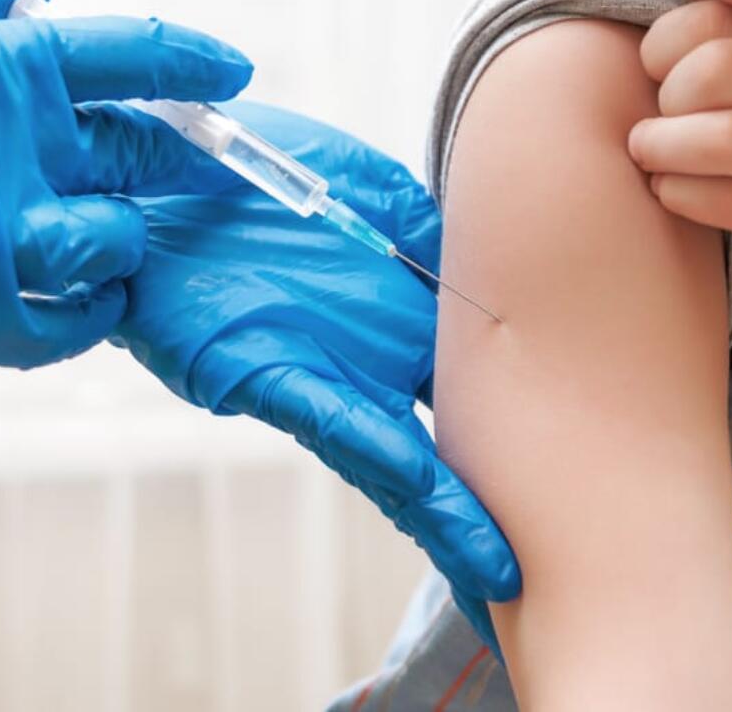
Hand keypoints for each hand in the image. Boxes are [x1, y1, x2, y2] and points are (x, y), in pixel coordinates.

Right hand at [0, 0, 251, 371]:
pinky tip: (93, 301)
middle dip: (182, 163)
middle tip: (206, 168)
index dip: (189, 58)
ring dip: (120, 240)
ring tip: (110, 237)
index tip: (236, 70)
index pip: (126, 51)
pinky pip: (70, 329)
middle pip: (140, 157)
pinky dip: (90, 317)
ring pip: (112, 245)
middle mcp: (7, 157)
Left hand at [113, 102, 520, 653]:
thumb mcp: (357, 182)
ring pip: (397, 454)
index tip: (576, 439)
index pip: (475, 368)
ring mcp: (326, 369)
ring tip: (497, 561)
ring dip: (447, 510)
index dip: (520, 407)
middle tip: (561, 533)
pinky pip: (339, 428)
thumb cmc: (252, 175)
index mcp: (398, 308)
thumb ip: (419, 220)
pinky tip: (435, 500)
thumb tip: (473, 261)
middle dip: (492, 484)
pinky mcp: (268, 374)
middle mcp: (371, 350)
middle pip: (446, 428)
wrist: (155, 170)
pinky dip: (389, 467)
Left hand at [628, 0, 731, 318]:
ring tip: (651, 157)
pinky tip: (674, 194)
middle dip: (665, 95)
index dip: (669, 43)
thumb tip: (680, 9)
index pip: (728, 19)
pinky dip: (684, 196)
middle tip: (656, 124)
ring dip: (663, 147)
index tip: (658, 74)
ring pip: (726, 138)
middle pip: (720, 69)